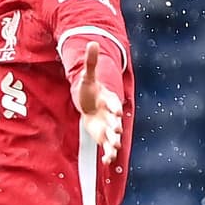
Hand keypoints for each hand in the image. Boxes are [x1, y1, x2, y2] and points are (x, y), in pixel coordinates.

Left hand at [72, 40, 123, 164]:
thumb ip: (91, 63)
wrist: (89, 104)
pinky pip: (107, 146)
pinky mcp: (103, 137)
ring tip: (113, 149)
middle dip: (116, 127)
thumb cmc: (89, 90)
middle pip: (115, 121)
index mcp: (109, 100)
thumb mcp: (88, 77)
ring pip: (113, 136)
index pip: (114, 103)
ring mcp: (108, 127)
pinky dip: (108, 153)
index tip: (116, 111)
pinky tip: (107, 161)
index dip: (114, 107)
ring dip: (113, 142)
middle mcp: (111, 115)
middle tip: (117, 131)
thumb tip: (92, 42)